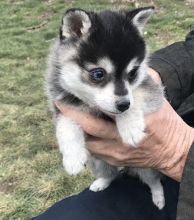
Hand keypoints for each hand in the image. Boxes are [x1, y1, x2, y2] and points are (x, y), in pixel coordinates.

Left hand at [55, 69, 193, 181]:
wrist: (173, 151)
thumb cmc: (166, 123)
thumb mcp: (156, 100)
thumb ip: (141, 84)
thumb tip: (127, 70)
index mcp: (135, 122)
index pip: (107, 111)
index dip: (87, 104)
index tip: (71, 95)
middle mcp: (123, 141)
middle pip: (92, 129)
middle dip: (74, 116)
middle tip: (61, 104)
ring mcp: (118, 154)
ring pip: (89, 142)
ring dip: (78, 129)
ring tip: (70, 116)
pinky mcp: (116, 162)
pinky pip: (94, 151)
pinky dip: (87, 139)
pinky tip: (84, 130)